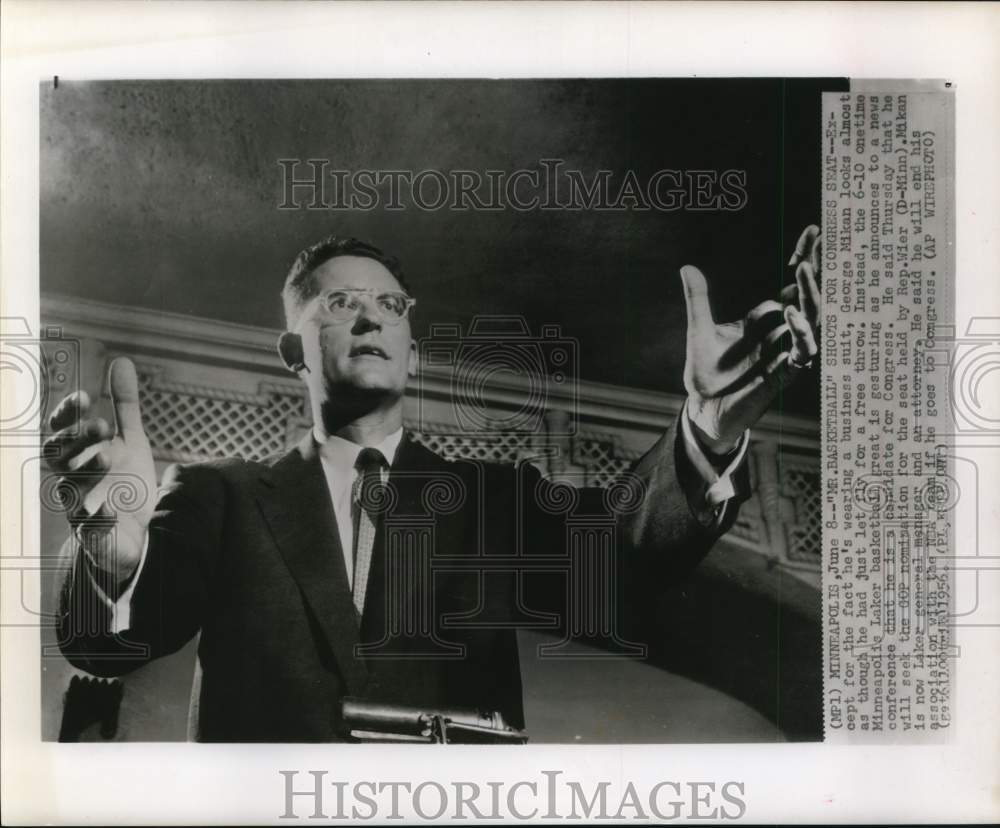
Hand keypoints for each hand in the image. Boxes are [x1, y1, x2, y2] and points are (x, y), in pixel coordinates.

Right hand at [43, 358, 155, 585]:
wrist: (140, 532)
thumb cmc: (126, 482)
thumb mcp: (129, 440)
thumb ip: (123, 405)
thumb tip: (120, 360)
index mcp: (78, 456)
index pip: (60, 431)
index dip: (67, 415)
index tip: (85, 397)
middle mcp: (73, 480)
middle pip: (61, 458)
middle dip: (77, 440)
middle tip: (101, 425)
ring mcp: (80, 508)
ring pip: (70, 490)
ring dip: (86, 472)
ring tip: (106, 456)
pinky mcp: (95, 536)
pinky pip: (88, 529)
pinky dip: (95, 518)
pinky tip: (109, 508)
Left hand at [680, 225, 820, 453]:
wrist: (704, 409)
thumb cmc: (706, 373)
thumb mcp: (698, 330)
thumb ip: (697, 300)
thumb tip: (687, 267)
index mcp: (765, 319)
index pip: (791, 283)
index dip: (804, 257)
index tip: (813, 230)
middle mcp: (781, 332)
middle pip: (808, 295)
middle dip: (816, 268)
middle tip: (821, 240)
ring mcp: (784, 351)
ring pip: (813, 320)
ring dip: (811, 295)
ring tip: (805, 269)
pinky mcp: (784, 373)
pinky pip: (802, 351)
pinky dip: (800, 333)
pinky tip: (792, 315)